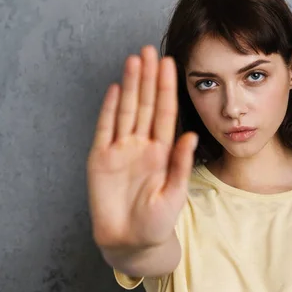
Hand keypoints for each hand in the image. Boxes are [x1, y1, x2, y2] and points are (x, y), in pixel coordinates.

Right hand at [87, 45, 197, 249]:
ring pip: (126, 110)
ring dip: (130, 85)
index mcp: (162, 152)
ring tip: (134, 59)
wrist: (130, 242)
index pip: (166, 113)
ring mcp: (120, 150)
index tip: (170, 64)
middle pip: (146, 104)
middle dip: (148, 77)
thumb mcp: (174, 195)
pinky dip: (109, 109)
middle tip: (150, 50)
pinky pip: (105, 129)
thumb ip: (180, 165)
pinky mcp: (100, 159)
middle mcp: (142, 145)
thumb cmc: (157, 222)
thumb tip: (191, 136)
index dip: (167, 88)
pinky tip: (115, 89)